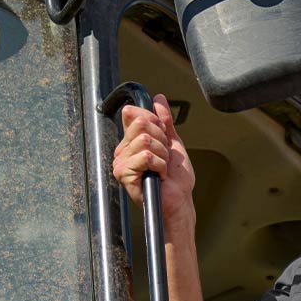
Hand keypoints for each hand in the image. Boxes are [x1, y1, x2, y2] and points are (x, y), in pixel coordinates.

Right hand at [111, 94, 195, 227]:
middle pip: (141, 123)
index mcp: (131, 141)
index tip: (163, 139)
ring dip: (162, 155)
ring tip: (162, 168)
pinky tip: (159, 175)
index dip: (155, 122)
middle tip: (164, 157)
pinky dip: (160, 165)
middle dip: (161, 139)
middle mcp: (123, 149)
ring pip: (145, 140)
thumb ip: (165, 121)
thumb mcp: (173, 143)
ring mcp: (121, 162)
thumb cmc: (176, 179)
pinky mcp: (124, 174)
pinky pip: (146, 156)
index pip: (133, 113)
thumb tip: (158, 100)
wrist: (179, 201)